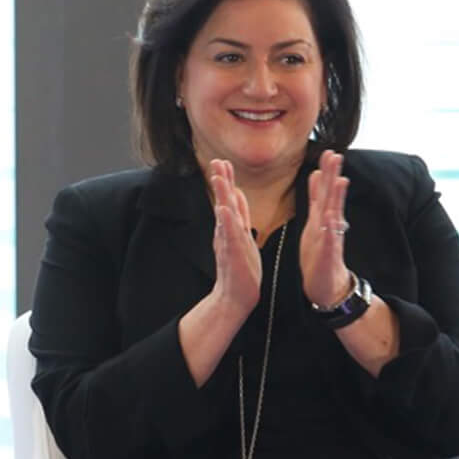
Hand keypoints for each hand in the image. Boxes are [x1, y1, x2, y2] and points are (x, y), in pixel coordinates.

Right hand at [205, 159, 264, 314]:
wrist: (235, 297)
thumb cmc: (241, 270)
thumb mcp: (241, 237)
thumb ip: (238, 217)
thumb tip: (235, 196)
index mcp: (234, 228)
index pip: (230, 199)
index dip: (226, 180)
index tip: (222, 161)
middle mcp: (228, 232)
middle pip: (223, 201)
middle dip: (221, 180)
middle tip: (216, 160)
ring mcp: (229, 242)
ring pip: (225, 214)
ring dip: (221, 195)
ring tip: (218, 177)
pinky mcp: (232, 254)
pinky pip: (229, 235)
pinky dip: (226, 222)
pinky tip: (223, 210)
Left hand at [298, 149, 352, 308]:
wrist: (325, 286)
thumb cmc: (318, 254)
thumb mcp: (314, 222)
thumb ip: (316, 199)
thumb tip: (316, 174)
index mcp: (321, 217)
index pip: (323, 190)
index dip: (325, 171)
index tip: (327, 151)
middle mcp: (328, 225)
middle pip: (331, 197)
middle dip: (333, 176)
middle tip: (336, 154)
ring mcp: (329, 239)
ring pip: (333, 215)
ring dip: (336, 199)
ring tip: (339, 180)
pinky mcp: (328, 255)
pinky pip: (329, 240)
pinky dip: (331, 229)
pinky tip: (332, 218)